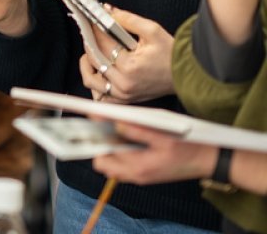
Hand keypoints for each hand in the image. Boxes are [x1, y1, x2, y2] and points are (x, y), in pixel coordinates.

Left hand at [79, 6, 173, 103]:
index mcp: (130, 66)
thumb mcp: (152, 30)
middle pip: (93, 60)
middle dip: (90, 43)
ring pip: (91, 81)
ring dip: (88, 65)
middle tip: (91, 32)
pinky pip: (101, 96)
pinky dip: (96, 84)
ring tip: (93, 52)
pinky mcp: (125, 99)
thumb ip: (127, 18)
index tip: (91, 21)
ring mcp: (123, 94)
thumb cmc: (171, 54)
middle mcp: (124, 83)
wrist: (186, 75)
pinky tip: (100, 71)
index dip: (94, 29)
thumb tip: (107, 10)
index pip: (102, 43)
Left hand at [93, 123, 216, 184]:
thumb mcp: (161, 135)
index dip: (93, 139)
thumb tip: (113, 123)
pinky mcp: (145, 172)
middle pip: (103, 162)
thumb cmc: (188, 147)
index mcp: (138, 168)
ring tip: (115, 127)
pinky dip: (120, 150)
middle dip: (100, 143)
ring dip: (110, 146)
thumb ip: (135, 130)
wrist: (209, 160)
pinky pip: (123, 163)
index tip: (88, 122)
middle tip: (102, 122)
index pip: (102, 158)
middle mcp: (136, 175)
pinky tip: (128, 135)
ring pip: (112, 163)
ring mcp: (140, 175)